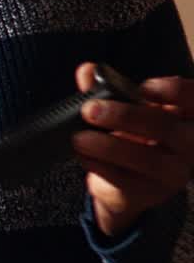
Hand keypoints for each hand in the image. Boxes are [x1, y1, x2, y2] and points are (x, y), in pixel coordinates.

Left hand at [72, 63, 193, 237]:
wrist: (131, 180)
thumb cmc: (135, 133)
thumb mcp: (125, 106)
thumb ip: (108, 86)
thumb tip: (87, 70)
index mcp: (187, 114)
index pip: (192, 98)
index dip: (172, 91)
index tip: (142, 88)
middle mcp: (188, 143)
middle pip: (164, 127)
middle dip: (125, 116)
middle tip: (90, 109)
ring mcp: (173, 171)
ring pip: (146, 159)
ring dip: (108, 146)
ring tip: (79, 137)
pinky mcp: (151, 192)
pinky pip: (125, 180)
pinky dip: (99, 165)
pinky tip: (82, 154)